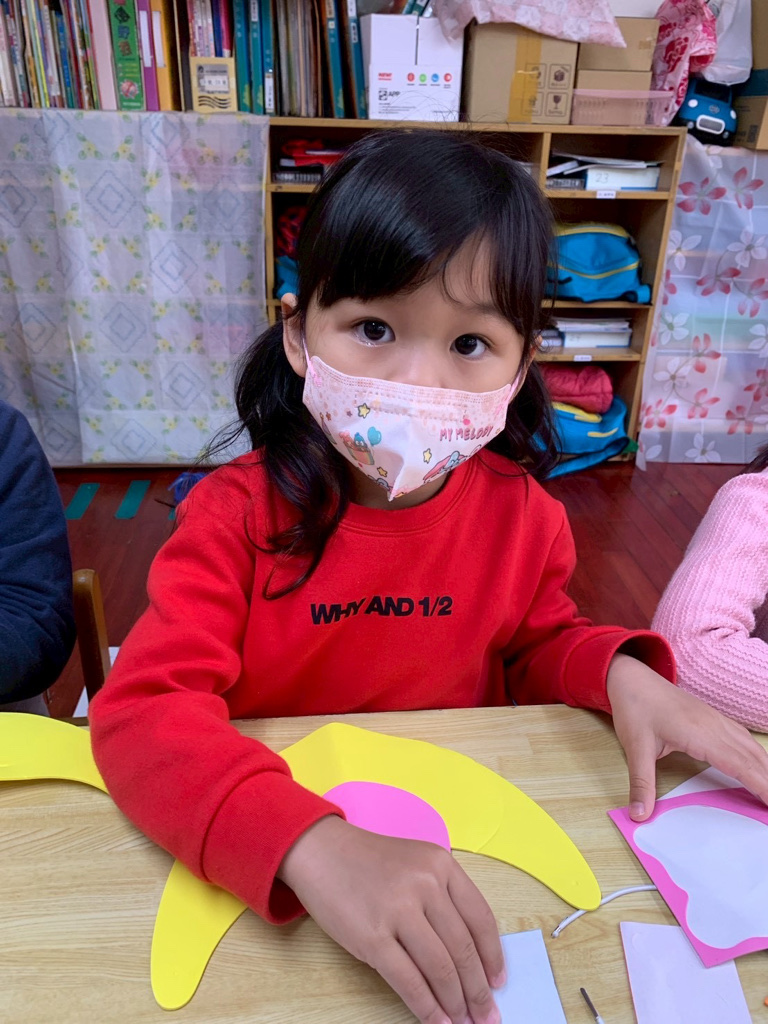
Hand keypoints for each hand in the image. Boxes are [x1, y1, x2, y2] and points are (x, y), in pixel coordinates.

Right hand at [277, 815, 504, 1023]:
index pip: (480, 918)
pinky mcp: (372, 937)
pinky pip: (409, 981)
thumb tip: (470, 955)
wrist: (320, 851)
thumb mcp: (415, 863)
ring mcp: (398, 910)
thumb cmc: (368, 861)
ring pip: (440, 968)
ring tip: (465, 1022)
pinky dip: (427, 1007)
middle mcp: (425, 884)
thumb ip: (443, 896)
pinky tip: (437, 1022)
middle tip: (488, 1015)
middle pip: (463, 948)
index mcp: (441, 864)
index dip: (493, 957)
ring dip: (456, 1003)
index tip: (499, 982)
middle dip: (479, 989)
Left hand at [607, 652, 767, 820]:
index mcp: (700, 733)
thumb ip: (641, 782)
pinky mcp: (712, 717)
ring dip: (765, 768)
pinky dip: (755, 754)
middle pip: (752, 757)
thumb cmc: (635, 707)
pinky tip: (757, 763)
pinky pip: (742, 737)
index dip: (761, 785)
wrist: (632, 677)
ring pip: (750, 746)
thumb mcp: (635, 747)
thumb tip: (640, 814)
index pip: (739, 764)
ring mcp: (715, 719)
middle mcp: (714, 725)